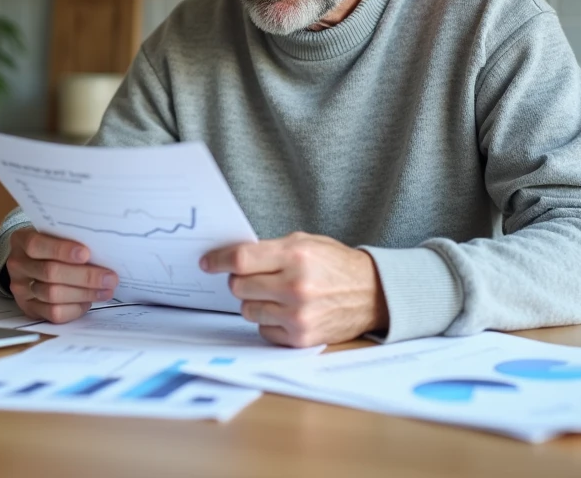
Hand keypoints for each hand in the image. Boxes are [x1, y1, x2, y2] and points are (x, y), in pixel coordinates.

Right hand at [5, 228, 117, 323]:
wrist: (33, 262)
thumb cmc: (52, 245)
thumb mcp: (56, 235)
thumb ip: (71, 239)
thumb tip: (103, 250)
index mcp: (22, 240)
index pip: (37, 245)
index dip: (62, 250)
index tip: (86, 253)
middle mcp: (18, 265)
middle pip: (50, 272)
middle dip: (84, 276)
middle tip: (109, 278)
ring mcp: (21, 289)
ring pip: (53, 294)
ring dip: (85, 293)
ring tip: (106, 290)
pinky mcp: (29, 308)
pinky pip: (53, 313)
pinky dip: (75, 307)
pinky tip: (89, 301)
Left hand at [201, 232, 387, 346]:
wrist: (372, 293)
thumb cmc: (336, 265)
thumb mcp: (306, 243)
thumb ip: (270, 249)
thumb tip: (230, 258)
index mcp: (295, 256)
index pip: (241, 260)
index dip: (219, 260)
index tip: (208, 262)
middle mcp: (295, 287)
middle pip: (239, 286)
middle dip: (240, 281)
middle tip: (253, 277)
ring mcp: (298, 315)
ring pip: (247, 310)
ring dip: (254, 302)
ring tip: (274, 294)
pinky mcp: (300, 337)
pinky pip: (263, 330)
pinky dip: (268, 321)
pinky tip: (285, 311)